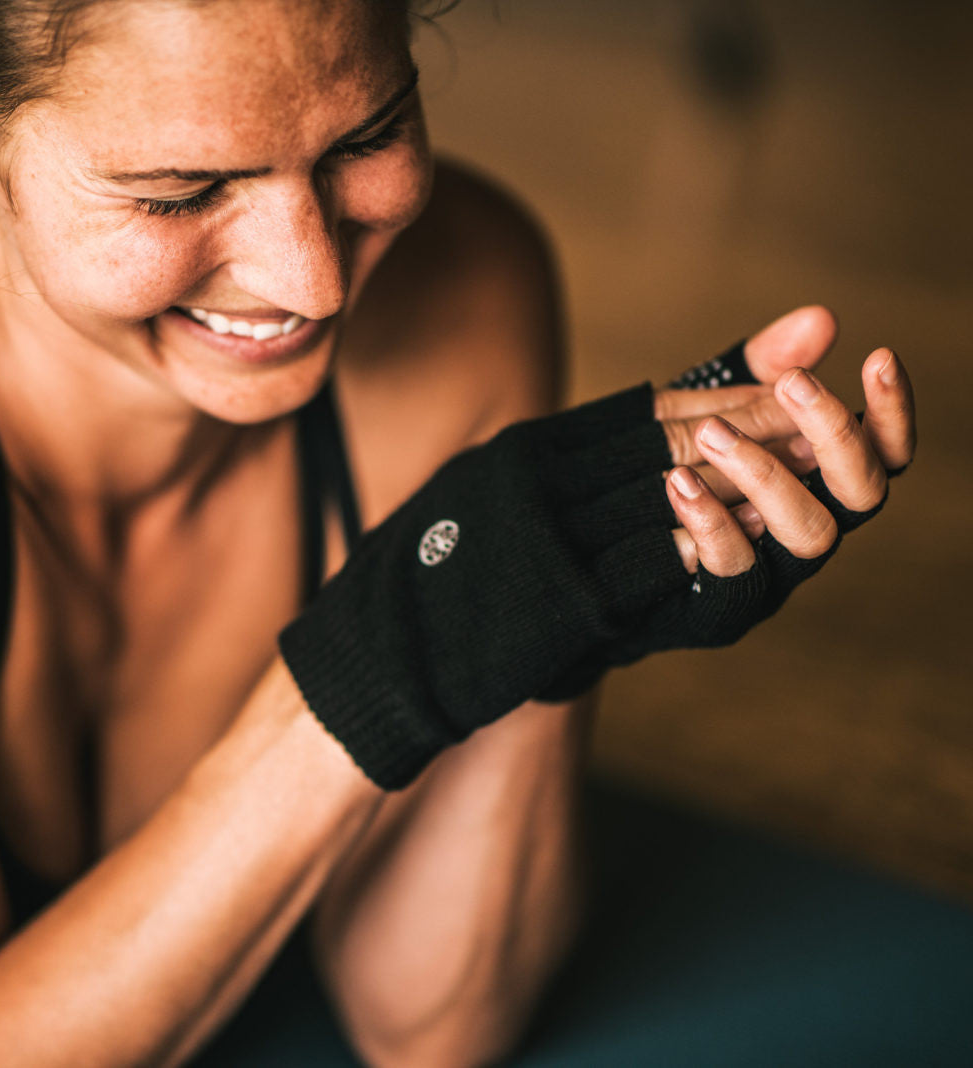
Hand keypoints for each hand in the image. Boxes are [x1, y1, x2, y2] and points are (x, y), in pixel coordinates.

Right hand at [280, 306, 916, 790]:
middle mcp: (534, 484)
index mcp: (520, 453)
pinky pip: (651, 568)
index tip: (784, 385)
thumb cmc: (434, 583)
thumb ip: (559, 467)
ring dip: (747, 483)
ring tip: (808, 475)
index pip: (641, 411)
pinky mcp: (561, 604)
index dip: (722, 396)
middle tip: (823, 412)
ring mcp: (547, 542)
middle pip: (667, 443)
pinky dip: (707, 549)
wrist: (380, 660)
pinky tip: (751, 542)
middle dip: (755, 425)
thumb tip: (627, 443)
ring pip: (670, 499)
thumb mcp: (487, 500)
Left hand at [653, 306, 915, 577]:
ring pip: (810, 532)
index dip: (893, 411)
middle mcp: (814, 526)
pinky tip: (677, 482)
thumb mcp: (710, 407)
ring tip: (710, 431)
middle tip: (791, 383)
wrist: (603, 548)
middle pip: (863, 491)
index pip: (886, 451)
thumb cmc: (676, 468)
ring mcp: (776, 571)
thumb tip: (821, 318)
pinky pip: (735, 566)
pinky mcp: (725, 603)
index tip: (878, 356)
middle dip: (835, 432)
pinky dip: (713, 522)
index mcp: (823, 481)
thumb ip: (761, 369)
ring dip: (767, 473)